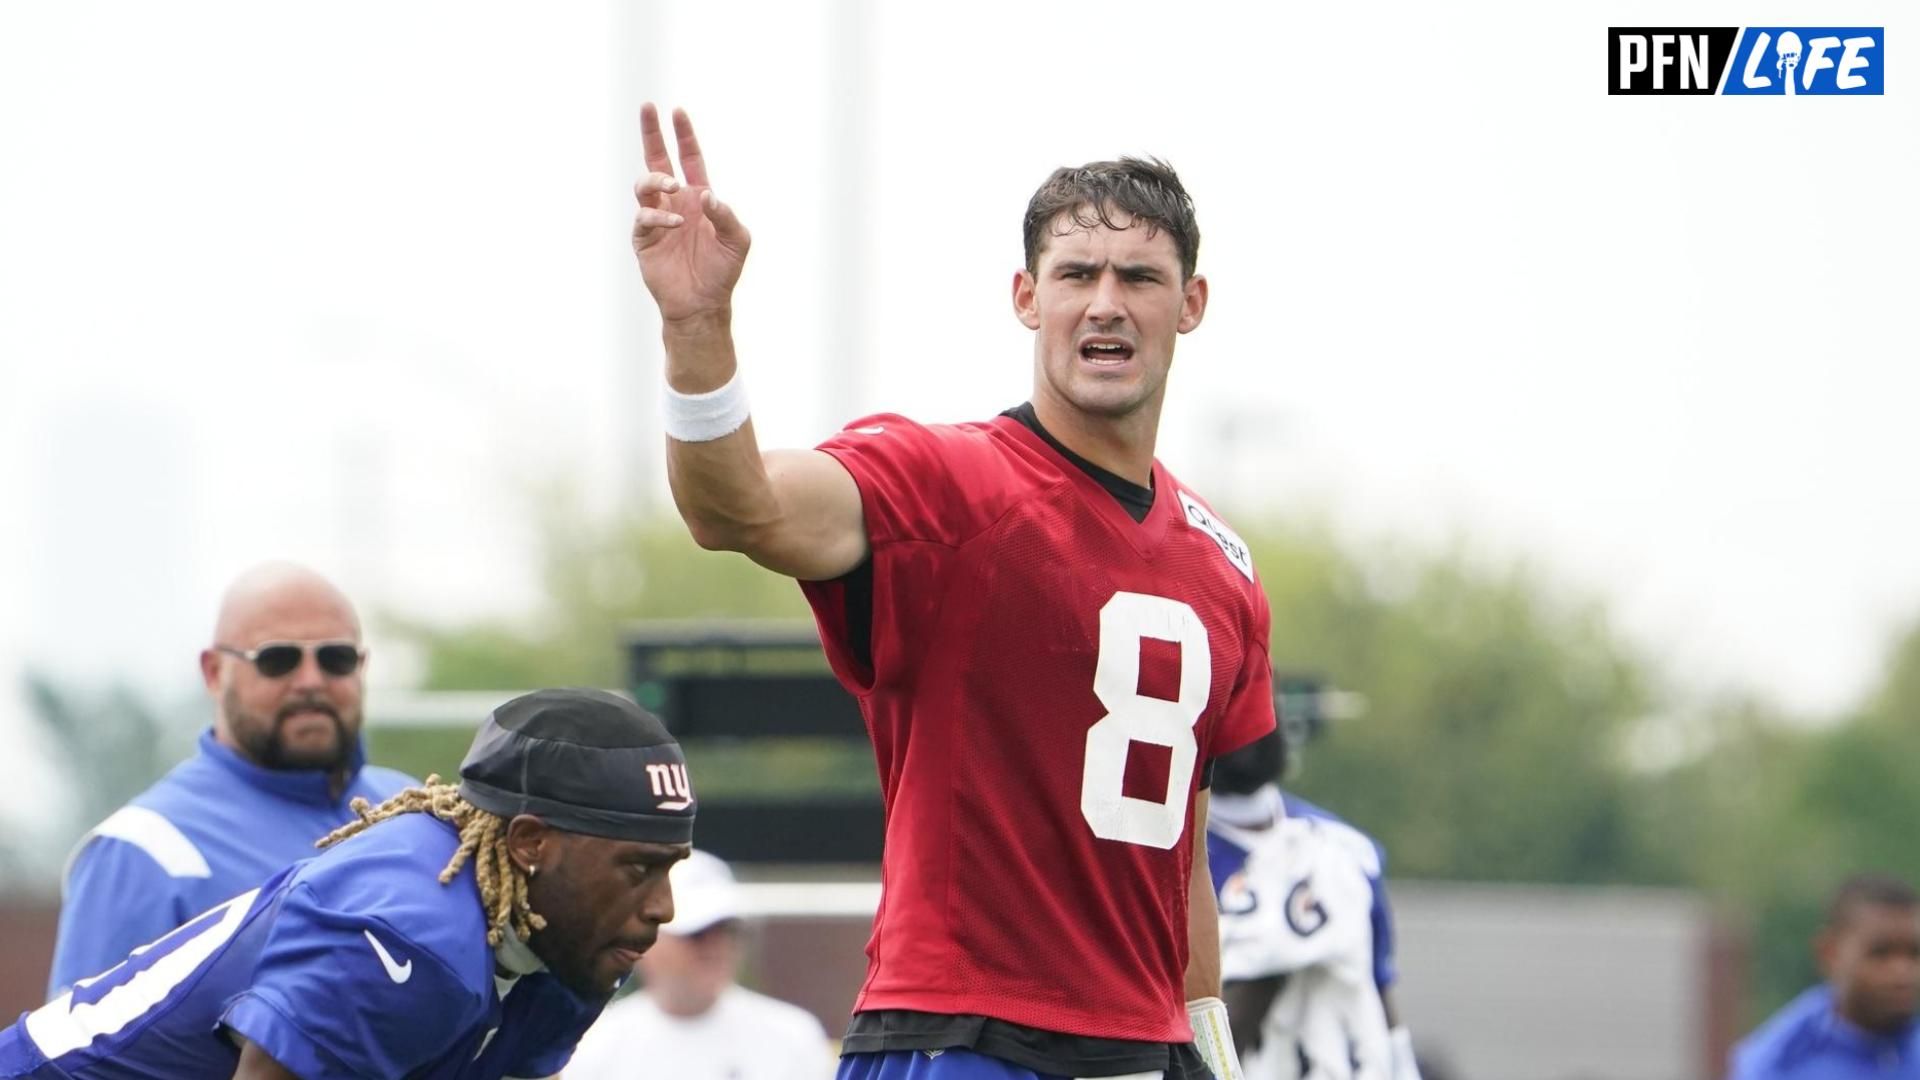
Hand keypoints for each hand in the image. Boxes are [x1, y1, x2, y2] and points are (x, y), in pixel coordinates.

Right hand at [632, 103, 749, 324]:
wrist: (702, 303)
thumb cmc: (722, 271)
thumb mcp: (738, 240)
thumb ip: (726, 214)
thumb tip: (705, 194)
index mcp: (698, 198)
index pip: (689, 159)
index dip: (684, 137)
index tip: (678, 112)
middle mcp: (675, 203)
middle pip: (658, 161)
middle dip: (652, 134)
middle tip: (648, 108)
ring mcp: (657, 219)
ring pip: (645, 184)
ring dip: (657, 179)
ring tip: (672, 185)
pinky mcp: (644, 238)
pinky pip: (645, 217)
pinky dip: (659, 216)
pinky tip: (675, 224)